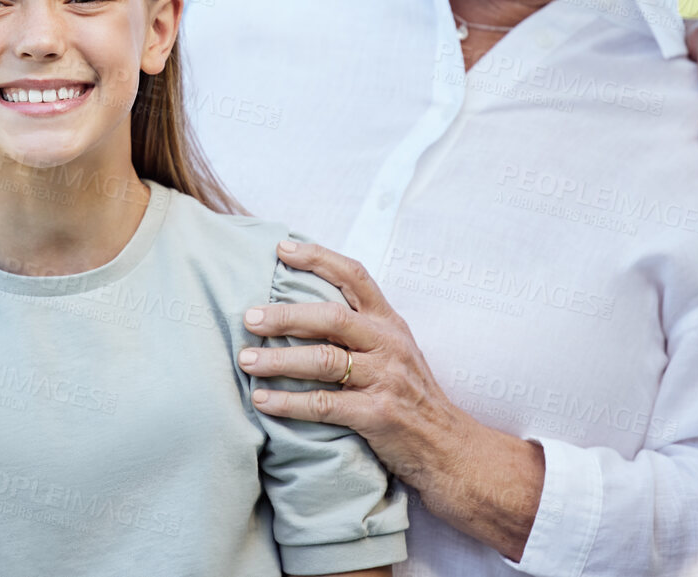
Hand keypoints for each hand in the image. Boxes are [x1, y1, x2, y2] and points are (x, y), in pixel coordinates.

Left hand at [239, 241, 543, 561]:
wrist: (451, 450)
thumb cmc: (413, 399)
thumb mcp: (396, 353)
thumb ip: (362, 331)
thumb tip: (302, 311)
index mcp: (390, 323)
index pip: (355, 276)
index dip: (318, 258)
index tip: (281, 248)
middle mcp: (389, 344)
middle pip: (330, 317)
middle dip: (284, 315)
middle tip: (248, 317)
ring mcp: (385, 379)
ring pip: (322, 361)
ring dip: (277, 360)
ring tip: (245, 360)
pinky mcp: (378, 415)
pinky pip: (324, 405)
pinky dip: (288, 402)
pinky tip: (262, 401)